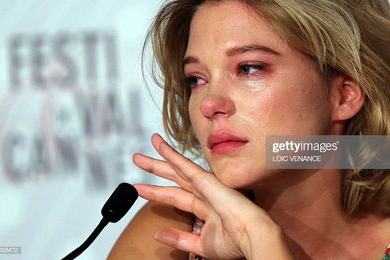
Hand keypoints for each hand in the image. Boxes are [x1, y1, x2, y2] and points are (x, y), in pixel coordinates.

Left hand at [133, 133, 289, 258]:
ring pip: (176, 169)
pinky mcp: (206, 179)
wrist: (251, 236)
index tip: (140, 188)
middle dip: (155, 169)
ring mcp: (205, 184)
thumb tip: (157, 234)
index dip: (156, 193)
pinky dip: (171, 155)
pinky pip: (184, 165)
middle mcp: (203, 192)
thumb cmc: (235, 242)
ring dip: (158, 159)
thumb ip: (180, 238)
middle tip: (137, 159)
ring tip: (140, 154)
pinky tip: (160, 146)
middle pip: (173, 178)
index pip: (175, 197)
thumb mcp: (201, 244)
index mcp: (204, 207)